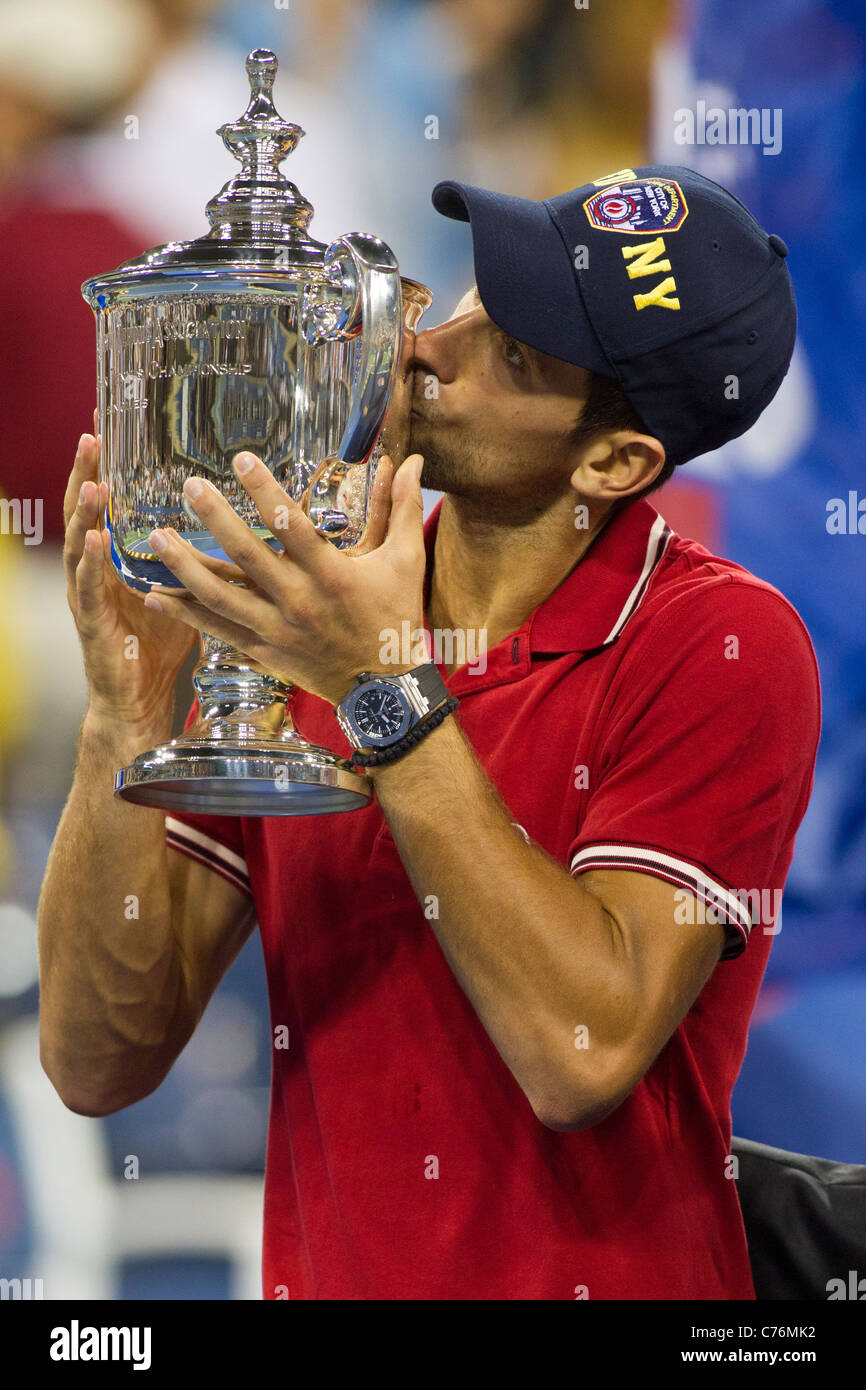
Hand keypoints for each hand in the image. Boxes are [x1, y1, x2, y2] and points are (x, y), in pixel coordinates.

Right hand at [63, 425, 197, 726]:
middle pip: (84, 513)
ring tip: (93, 483)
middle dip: (85, 473)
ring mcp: (88, 595)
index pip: (107, 502)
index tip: (107, 425)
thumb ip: (195, 560)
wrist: (137, 698)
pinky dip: (91, 562)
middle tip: (91, 436)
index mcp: (114, 559)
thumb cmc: (158, 646)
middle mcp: (95, 570)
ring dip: (84, 512)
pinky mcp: (91, 622)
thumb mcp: (181, 592)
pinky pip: (89, 588)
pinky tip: (96, 539)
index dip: (105, 466)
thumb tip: (234, 529)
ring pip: (79, 544)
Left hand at [141, 452, 427, 706]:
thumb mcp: (405, 561)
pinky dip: (184, 613)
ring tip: (155, 538)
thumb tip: (413, 459)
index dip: (264, 490)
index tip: (241, 459)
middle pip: (246, 555)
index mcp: (331, 574)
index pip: (290, 524)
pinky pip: (216, 629)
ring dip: (184, 566)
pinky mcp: (262, 650)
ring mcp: (276, 629)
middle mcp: (298, 600)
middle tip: (189, 486)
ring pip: (220, 595)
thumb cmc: (395, 617)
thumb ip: (404, 508)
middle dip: (214, 518)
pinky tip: (154, 594)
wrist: (383, 690)